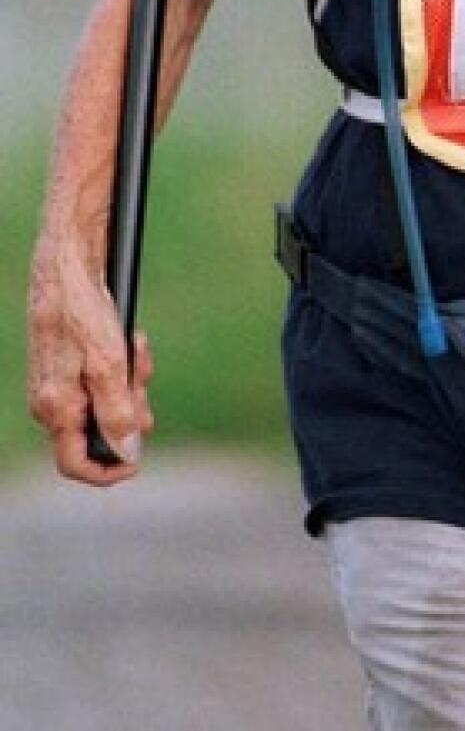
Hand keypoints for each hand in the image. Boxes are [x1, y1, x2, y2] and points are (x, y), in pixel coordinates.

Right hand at [27, 236, 153, 484]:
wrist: (68, 265)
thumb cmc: (82, 310)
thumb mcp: (109, 364)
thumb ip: (117, 411)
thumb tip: (127, 451)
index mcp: (56, 409)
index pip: (76, 464)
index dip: (108, 471)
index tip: (137, 461)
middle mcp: (51, 402)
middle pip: (97, 431)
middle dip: (129, 411)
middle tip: (142, 381)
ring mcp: (58, 383)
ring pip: (104, 402)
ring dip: (129, 382)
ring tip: (137, 350)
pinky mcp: (67, 364)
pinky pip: (100, 379)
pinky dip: (120, 366)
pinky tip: (131, 341)